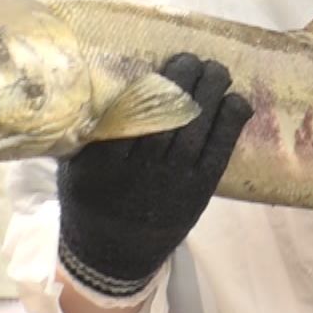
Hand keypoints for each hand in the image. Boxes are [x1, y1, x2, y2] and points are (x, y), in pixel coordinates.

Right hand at [57, 54, 251, 299]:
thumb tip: (101, 81)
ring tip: (217, 70)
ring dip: (211, 94)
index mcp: (104, 164)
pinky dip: (230, 125)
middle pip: (167, 116)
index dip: (151, 85)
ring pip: (196, 130)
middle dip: (184, 81)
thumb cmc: (92, 199)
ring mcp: (172, 182)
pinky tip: (237, 101)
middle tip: (193, 58)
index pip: (130, 115)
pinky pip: (218, 152)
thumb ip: (88, 133)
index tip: (161, 62)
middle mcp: (140, 172)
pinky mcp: (198, 191)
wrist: (113, 254)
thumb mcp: (75, 168)